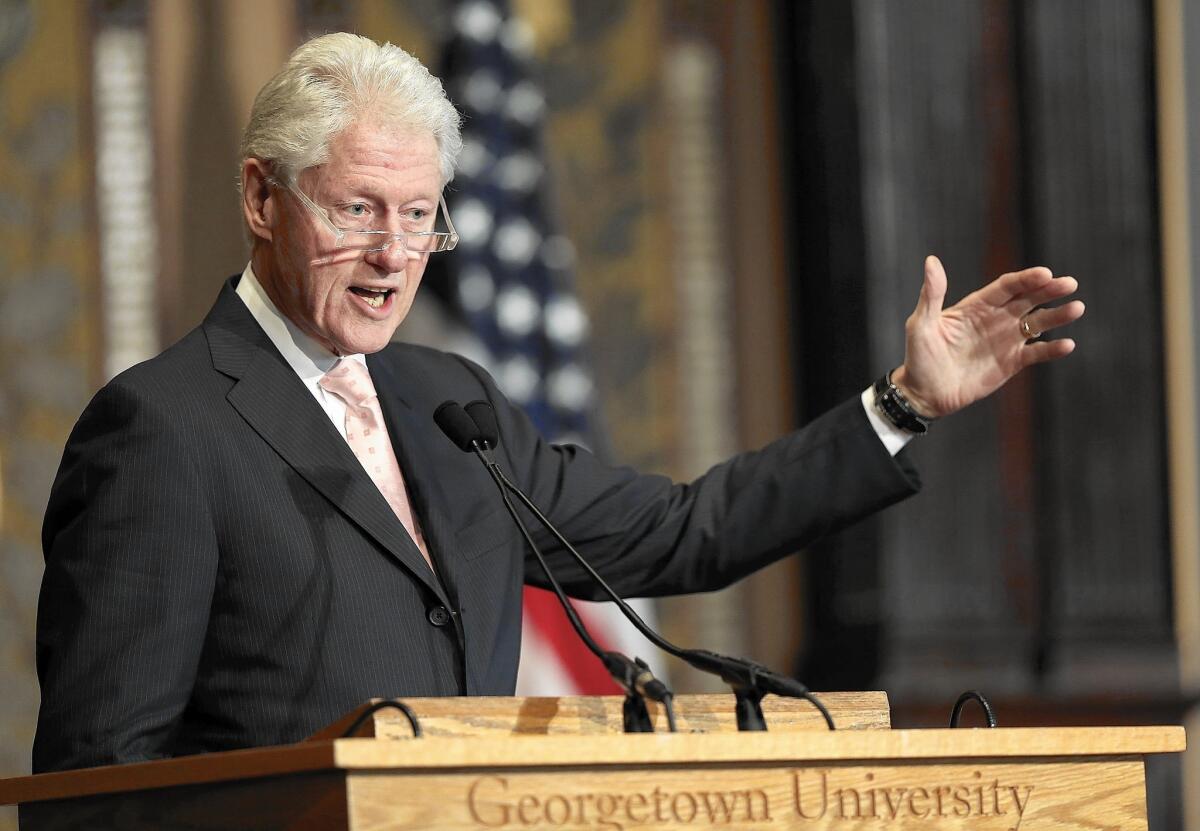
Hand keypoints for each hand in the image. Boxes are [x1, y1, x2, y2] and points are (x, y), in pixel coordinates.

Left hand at [891, 255, 1084, 418]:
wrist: (924, 393)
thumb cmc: (919, 357)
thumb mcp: (922, 324)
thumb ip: (931, 294)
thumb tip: (931, 261)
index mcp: (977, 306)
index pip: (1007, 286)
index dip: (1026, 279)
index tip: (1045, 274)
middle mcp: (996, 319)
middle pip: (1028, 299)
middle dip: (1049, 290)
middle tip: (1070, 284)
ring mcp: (1006, 340)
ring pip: (1038, 323)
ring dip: (1057, 315)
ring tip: (1077, 308)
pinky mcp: (1012, 363)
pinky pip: (1037, 353)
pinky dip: (1052, 349)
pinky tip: (1067, 345)